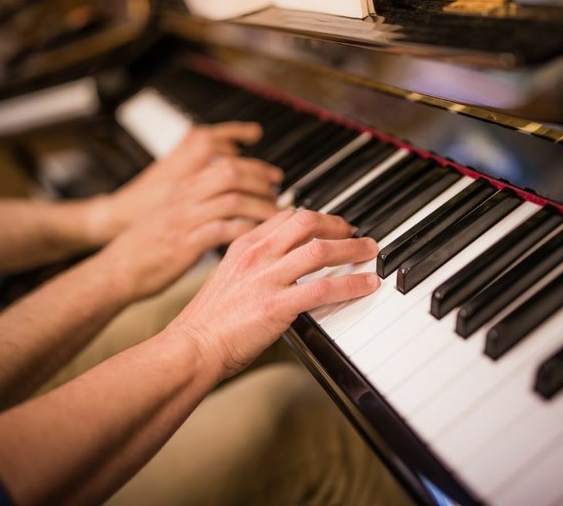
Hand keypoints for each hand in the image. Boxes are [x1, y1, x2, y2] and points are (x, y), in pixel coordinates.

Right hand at [94, 158, 283, 301]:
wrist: (116, 270)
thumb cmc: (146, 247)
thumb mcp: (172, 215)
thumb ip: (197, 204)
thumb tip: (230, 203)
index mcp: (183, 189)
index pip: (225, 165)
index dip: (254, 168)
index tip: (273, 178)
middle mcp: (184, 198)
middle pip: (231, 175)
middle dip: (261, 182)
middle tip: (279, 195)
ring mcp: (184, 220)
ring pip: (231, 200)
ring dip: (260, 207)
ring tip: (276, 218)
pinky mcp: (185, 244)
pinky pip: (223, 230)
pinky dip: (246, 231)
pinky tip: (260, 238)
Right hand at [173, 210, 380, 378]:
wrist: (193, 345)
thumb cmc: (207, 320)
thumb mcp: (228, 277)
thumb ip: (253, 265)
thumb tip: (280, 265)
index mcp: (244, 245)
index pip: (286, 217)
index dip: (314, 217)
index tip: (328, 223)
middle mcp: (257, 254)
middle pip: (307, 222)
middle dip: (337, 224)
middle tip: (353, 231)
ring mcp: (268, 278)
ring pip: (320, 250)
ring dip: (351, 248)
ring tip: (368, 250)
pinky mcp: (278, 305)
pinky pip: (324, 288)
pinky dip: (351, 284)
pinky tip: (366, 284)